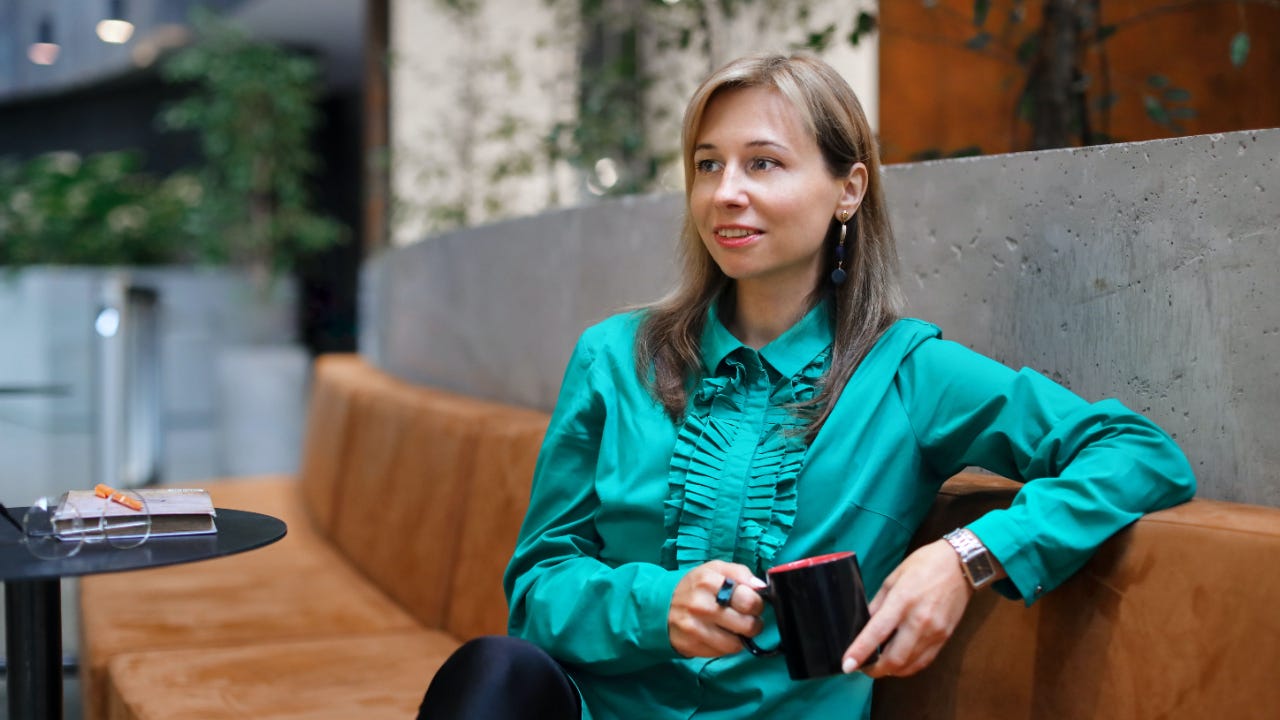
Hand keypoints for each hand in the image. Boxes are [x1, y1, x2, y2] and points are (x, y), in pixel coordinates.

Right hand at [668, 560, 766, 657]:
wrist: (660, 604)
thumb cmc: (696, 586)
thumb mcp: (715, 569)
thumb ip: (740, 573)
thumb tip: (761, 588)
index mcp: (709, 581)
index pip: (749, 600)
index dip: (756, 604)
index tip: (751, 604)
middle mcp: (701, 605)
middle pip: (747, 625)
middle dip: (752, 624)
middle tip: (746, 619)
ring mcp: (694, 628)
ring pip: (736, 644)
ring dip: (739, 638)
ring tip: (733, 629)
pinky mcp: (690, 646)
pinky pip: (721, 653)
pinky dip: (724, 646)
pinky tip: (718, 635)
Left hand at [842, 539, 981, 677]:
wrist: (960, 565)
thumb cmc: (924, 565)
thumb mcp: (893, 578)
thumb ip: (878, 604)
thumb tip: (864, 625)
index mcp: (902, 600)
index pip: (877, 632)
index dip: (860, 652)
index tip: (847, 665)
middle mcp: (919, 620)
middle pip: (894, 658)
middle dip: (875, 670)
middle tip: (862, 667)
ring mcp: (935, 632)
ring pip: (909, 665)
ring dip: (891, 670)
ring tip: (879, 664)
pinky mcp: (945, 638)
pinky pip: (923, 661)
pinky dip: (908, 666)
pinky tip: (899, 661)